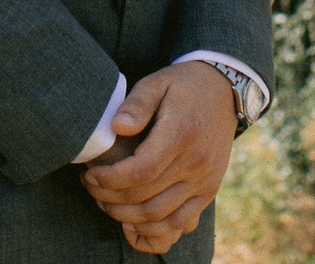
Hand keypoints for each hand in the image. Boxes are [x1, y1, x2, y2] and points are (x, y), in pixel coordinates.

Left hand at [80, 63, 236, 254]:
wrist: (224, 91)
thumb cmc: (182, 86)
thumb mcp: (157, 83)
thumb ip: (136, 104)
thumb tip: (117, 128)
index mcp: (181, 135)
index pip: (140, 172)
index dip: (110, 180)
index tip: (90, 174)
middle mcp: (196, 163)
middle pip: (147, 198)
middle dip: (110, 199)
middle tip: (91, 187)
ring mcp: (205, 181)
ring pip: (161, 217)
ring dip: (128, 217)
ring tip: (106, 203)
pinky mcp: (208, 191)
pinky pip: (181, 224)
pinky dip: (155, 231)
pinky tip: (134, 223)